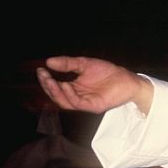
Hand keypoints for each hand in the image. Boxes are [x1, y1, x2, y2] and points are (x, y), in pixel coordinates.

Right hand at [36, 56, 152, 113]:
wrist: (127, 79)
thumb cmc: (108, 72)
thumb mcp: (85, 64)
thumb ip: (68, 64)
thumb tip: (48, 61)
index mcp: (74, 88)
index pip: (55, 87)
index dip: (46, 80)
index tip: (41, 70)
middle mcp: (78, 97)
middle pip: (57, 96)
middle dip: (48, 86)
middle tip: (43, 76)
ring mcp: (85, 103)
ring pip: (65, 102)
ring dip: (56, 92)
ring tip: (51, 81)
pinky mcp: (93, 106)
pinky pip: (77, 104)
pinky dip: (70, 95)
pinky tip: (65, 85)